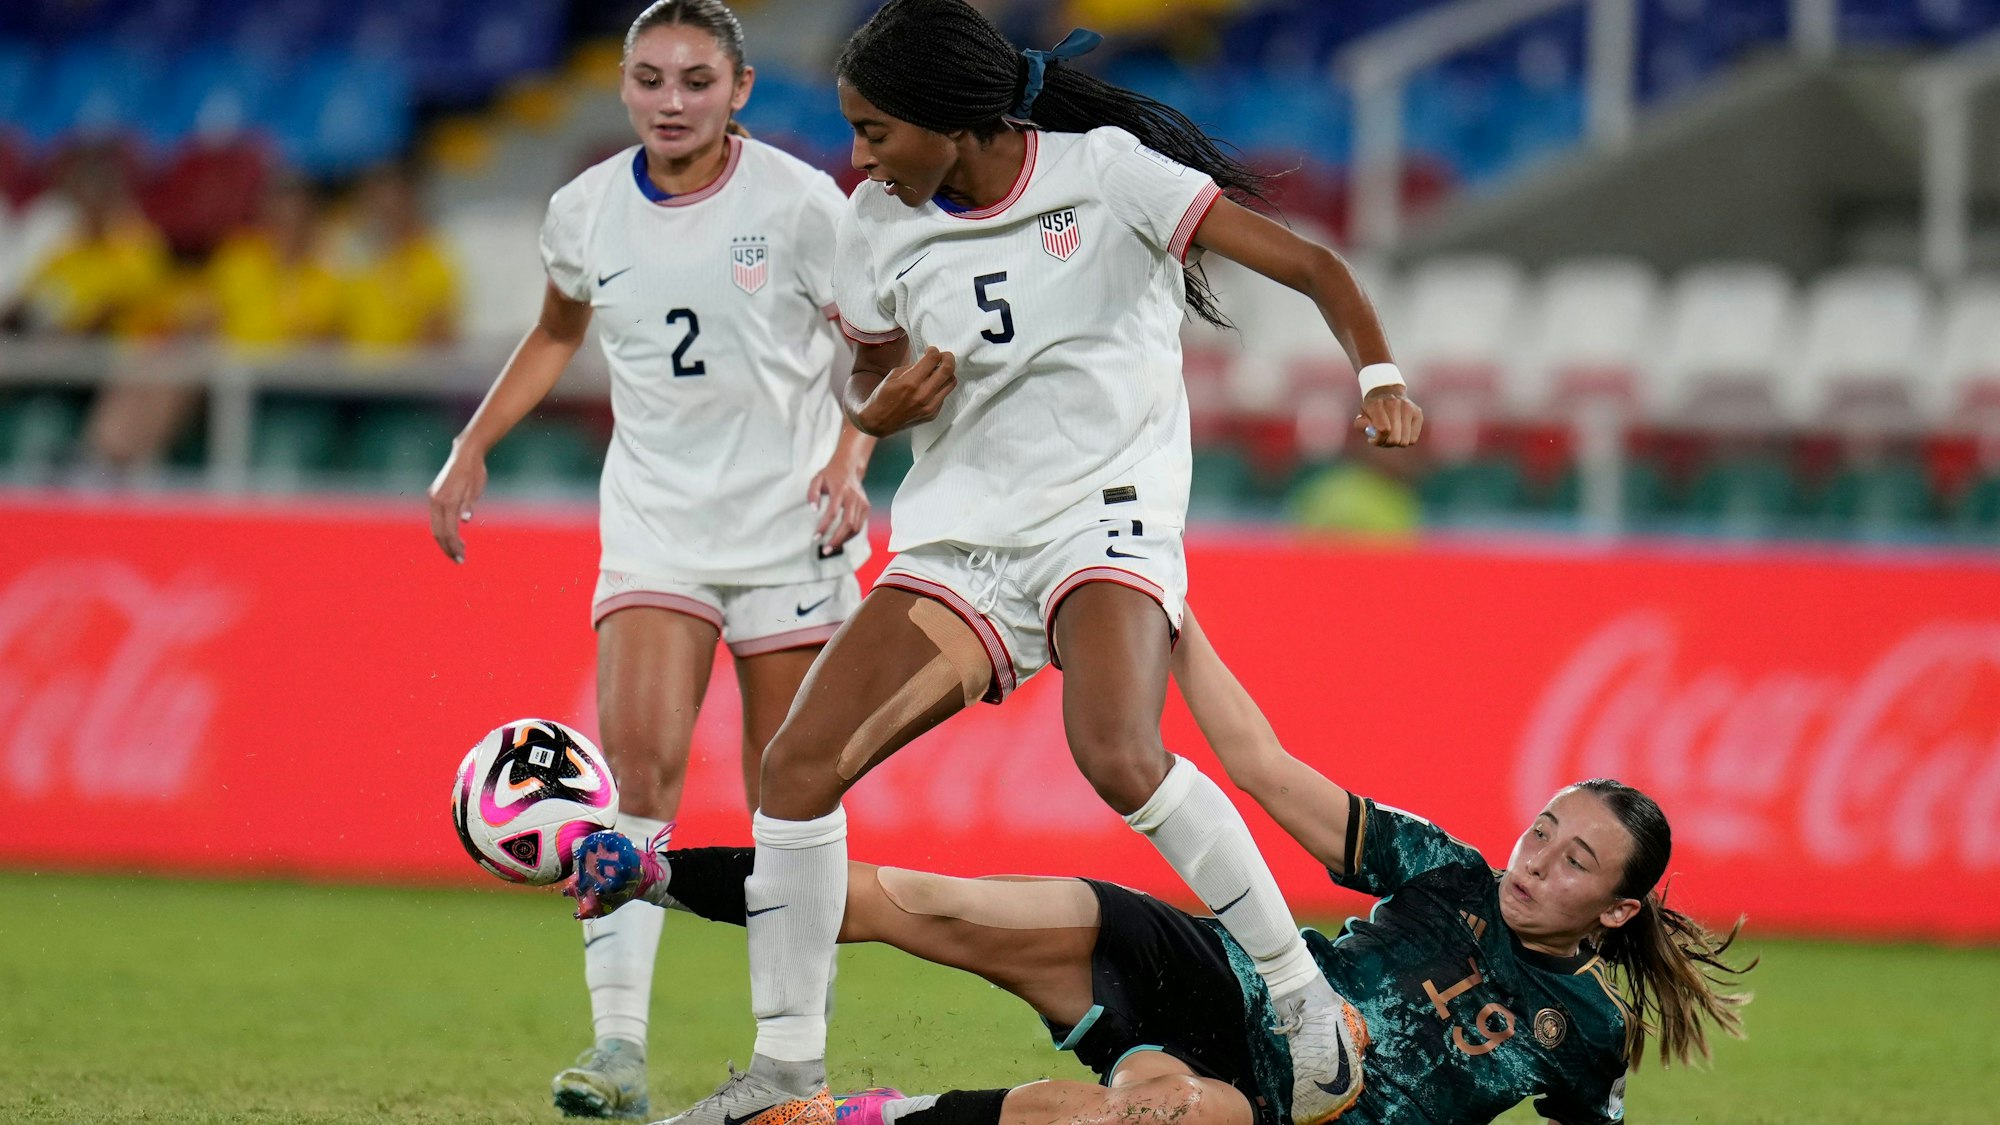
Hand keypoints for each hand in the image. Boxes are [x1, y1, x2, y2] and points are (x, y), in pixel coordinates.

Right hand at [426, 439, 487, 563]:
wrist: (465, 453)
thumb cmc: (475, 471)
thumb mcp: (476, 488)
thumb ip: (469, 504)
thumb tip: (465, 520)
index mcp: (447, 500)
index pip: (448, 531)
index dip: (454, 546)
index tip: (462, 558)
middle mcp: (436, 500)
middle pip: (438, 532)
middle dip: (448, 548)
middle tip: (460, 560)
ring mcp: (433, 498)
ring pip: (435, 527)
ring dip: (445, 541)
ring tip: (458, 550)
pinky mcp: (434, 496)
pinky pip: (436, 518)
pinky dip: (443, 530)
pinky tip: (453, 535)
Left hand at [807, 454, 870, 555]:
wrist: (850, 467)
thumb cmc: (831, 475)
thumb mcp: (817, 480)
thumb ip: (812, 494)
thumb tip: (813, 510)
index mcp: (840, 490)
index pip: (832, 512)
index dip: (824, 527)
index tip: (816, 537)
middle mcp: (853, 497)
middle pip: (847, 523)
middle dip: (836, 539)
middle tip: (825, 550)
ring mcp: (862, 502)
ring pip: (855, 527)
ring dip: (843, 540)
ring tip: (832, 547)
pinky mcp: (866, 507)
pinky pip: (860, 525)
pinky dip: (851, 535)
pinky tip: (841, 539)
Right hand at [857, 346, 955, 435]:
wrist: (879, 422)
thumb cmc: (882, 397)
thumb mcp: (893, 376)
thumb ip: (912, 367)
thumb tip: (927, 361)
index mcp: (910, 382)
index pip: (933, 359)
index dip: (934, 351)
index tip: (930, 351)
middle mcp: (923, 395)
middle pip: (948, 370)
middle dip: (948, 358)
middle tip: (944, 356)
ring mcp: (930, 406)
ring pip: (951, 383)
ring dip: (947, 373)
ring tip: (939, 371)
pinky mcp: (933, 414)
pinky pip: (944, 395)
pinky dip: (940, 387)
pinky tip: (931, 387)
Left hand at [1354, 386, 1422, 447]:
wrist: (1388, 391)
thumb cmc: (1373, 408)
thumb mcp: (1362, 415)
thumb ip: (1361, 425)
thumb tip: (1371, 433)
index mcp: (1378, 405)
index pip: (1384, 430)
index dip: (1378, 440)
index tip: (1372, 440)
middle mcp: (1395, 404)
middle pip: (1395, 438)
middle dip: (1386, 443)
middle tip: (1382, 439)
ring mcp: (1409, 408)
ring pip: (1405, 441)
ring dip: (1396, 443)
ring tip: (1391, 436)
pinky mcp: (1418, 414)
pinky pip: (1413, 439)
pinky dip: (1406, 440)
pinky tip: (1400, 433)